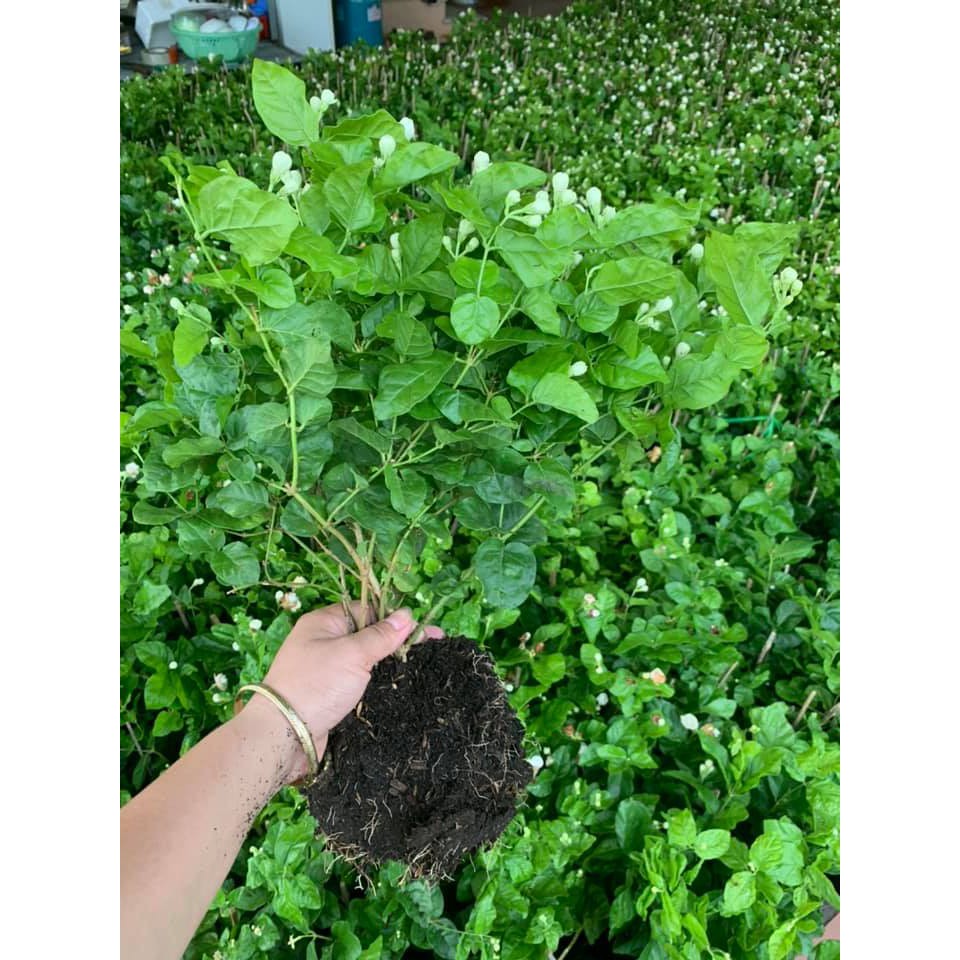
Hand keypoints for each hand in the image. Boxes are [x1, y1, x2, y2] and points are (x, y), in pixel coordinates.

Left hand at [237, 602, 441, 783]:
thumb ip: (381, 635)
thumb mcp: (352, 654)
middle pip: (368, 634)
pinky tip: (397, 686)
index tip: (424, 631)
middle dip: (397, 641)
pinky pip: (359, 681)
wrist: (283, 736)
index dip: (395, 619)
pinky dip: (376, 682)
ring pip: (365, 660)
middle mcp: (323, 642)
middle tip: (432, 648)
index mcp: (324, 622)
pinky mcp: (330, 694)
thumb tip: (407, 614)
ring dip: (388, 663)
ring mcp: (326, 669)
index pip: (368, 610)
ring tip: (421, 667)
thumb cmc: (316, 685)